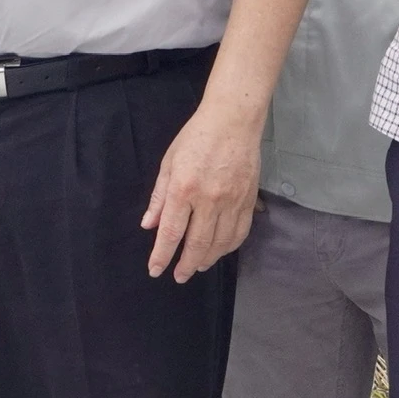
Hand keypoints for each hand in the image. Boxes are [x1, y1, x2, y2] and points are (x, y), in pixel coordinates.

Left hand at [141, 101, 260, 283]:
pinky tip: (220, 250)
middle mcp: (209, 199)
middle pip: (198, 243)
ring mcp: (232, 201)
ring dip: (208, 259)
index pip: (172, 232)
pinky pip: (240, 232)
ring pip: (221, 242)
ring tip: (197, 266)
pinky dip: (229, 246)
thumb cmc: (196, 137)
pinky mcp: (249, 200)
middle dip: (186, 264)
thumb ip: (159, 196)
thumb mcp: (169, 162)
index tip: (156, 270)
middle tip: (179, 276)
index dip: (162, 255)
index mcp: (184, 189)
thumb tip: (149, 225)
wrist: (233, 120)